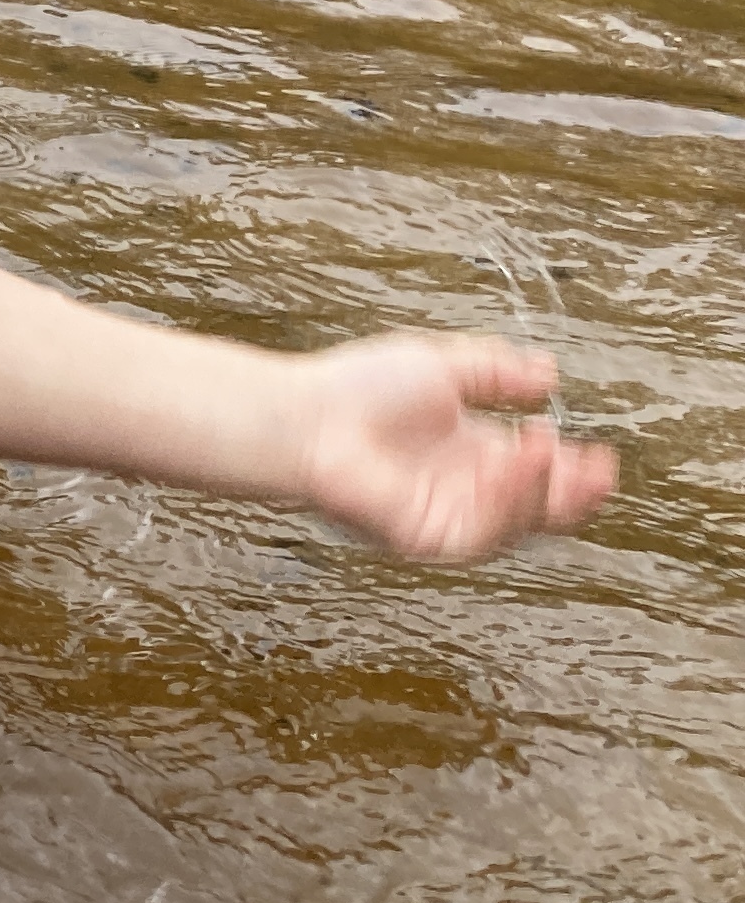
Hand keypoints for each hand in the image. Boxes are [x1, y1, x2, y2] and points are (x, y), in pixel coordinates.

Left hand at [289, 333, 613, 560]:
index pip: (535, 471)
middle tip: (597, 472)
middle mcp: (462, 488)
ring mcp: (446, 514)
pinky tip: (512, 465)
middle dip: (572, 494)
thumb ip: (497, 372)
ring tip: (546, 449)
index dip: (570, 468)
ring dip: (541, 490)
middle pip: (536, 507)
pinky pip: (481, 532)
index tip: (599, 456)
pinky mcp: (427, 536)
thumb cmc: (355, 388)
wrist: (304, 416)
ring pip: (516, 523)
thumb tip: (548, 373)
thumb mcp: (442, 366)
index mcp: (470, 452)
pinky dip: (505, 502)